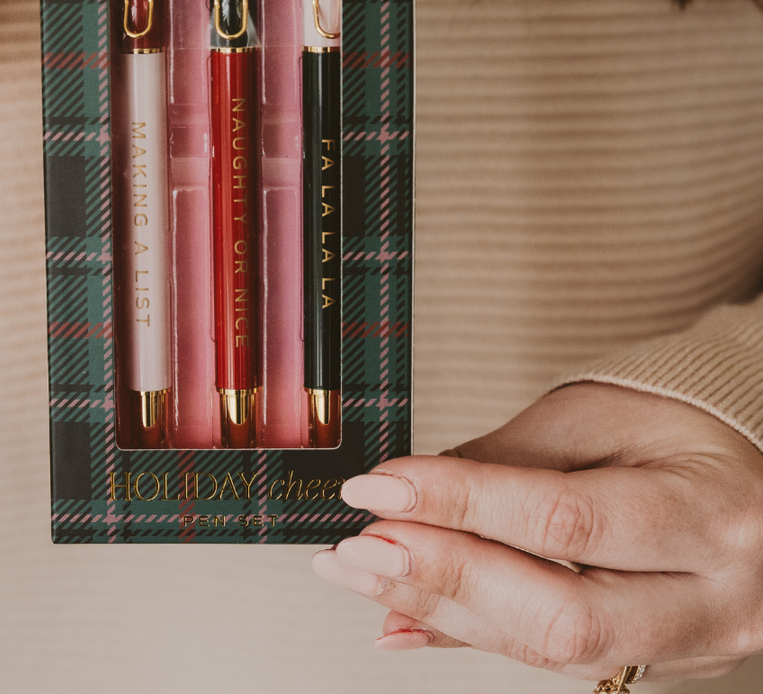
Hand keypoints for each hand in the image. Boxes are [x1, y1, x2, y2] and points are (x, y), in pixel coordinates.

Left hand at [313, 382, 762, 682]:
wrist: (749, 474)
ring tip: (359, 573)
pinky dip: (470, 637)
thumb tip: (406, 499)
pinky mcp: (653, 664)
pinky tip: (404, 619)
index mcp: (704, 512)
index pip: (562, 518)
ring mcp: (688, 645)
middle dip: (443, 577)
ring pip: (549, 649)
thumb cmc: (675, 427)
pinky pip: (551, 664)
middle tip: (359, 548)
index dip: (457, 505)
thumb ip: (505, 461)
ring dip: (440, 609)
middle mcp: (711, 595)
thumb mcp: (595, 418)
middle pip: (560, 612)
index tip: (377, 488)